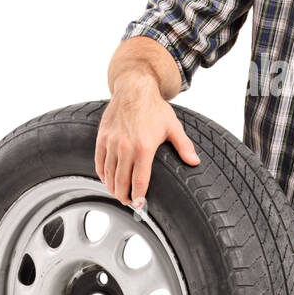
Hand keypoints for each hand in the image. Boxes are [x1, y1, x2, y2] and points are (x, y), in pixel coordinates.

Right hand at [95, 76, 200, 209]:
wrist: (134, 89)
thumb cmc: (154, 108)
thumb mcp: (173, 127)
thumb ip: (184, 146)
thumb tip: (195, 162)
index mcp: (144, 147)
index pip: (139, 180)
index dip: (138, 196)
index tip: (139, 205)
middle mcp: (125, 147)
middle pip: (121, 181)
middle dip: (124, 196)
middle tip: (129, 202)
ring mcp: (112, 142)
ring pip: (108, 173)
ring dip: (112, 187)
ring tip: (118, 194)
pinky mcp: (102, 137)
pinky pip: (99, 161)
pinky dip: (102, 174)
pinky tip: (107, 180)